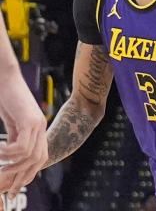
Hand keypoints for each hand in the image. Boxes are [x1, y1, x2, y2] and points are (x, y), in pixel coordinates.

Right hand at [0, 82, 47, 197]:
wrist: (7, 78)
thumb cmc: (7, 99)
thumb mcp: (13, 122)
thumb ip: (15, 136)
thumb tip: (12, 155)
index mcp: (37, 129)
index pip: (40, 158)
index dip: (29, 173)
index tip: (14, 186)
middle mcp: (40, 127)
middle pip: (38, 159)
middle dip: (22, 175)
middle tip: (5, 183)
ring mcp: (36, 123)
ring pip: (30, 155)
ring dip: (12, 163)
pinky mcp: (29, 119)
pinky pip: (21, 146)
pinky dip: (9, 152)